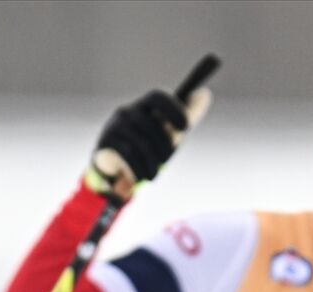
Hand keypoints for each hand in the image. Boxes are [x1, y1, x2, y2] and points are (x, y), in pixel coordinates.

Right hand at [86, 87, 209, 197]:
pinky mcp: (105, 142)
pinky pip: (126, 155)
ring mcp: (115, 125)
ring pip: (139, 144)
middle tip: (166, 160)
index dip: (173, 109)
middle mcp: (128, 111)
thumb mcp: (171, 130)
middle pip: (150, 126)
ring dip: (151, 164)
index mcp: (146, 105)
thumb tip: (206, 93)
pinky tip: (142, 176)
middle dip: (163, 147)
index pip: (158, 97)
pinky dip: (137, 168)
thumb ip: (189, 113)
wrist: (115, 164)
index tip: (185, 127)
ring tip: (153, 175)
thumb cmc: (149, 143)